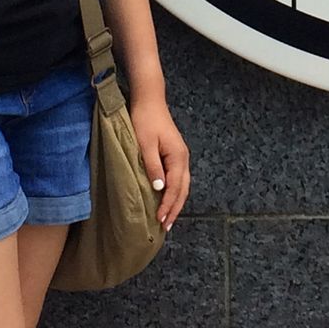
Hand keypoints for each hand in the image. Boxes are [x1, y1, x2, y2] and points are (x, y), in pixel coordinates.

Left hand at [130, 97, 189, 230]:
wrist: (149, 100)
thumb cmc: (145, 120)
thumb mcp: (146, 144)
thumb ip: (153, 166)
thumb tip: (160, 189)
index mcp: (178, 157)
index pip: (175, 187)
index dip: (168, 205)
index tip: (159, 220)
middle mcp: (183, 158)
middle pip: (183, 189)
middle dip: (175, 208)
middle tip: (165, 226)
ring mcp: (180, 156)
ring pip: (182, 185)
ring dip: (176, 202)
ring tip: (167, 218)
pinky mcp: (174, 154)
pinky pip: (178, 178)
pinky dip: (174, 192)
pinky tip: (167, 199)